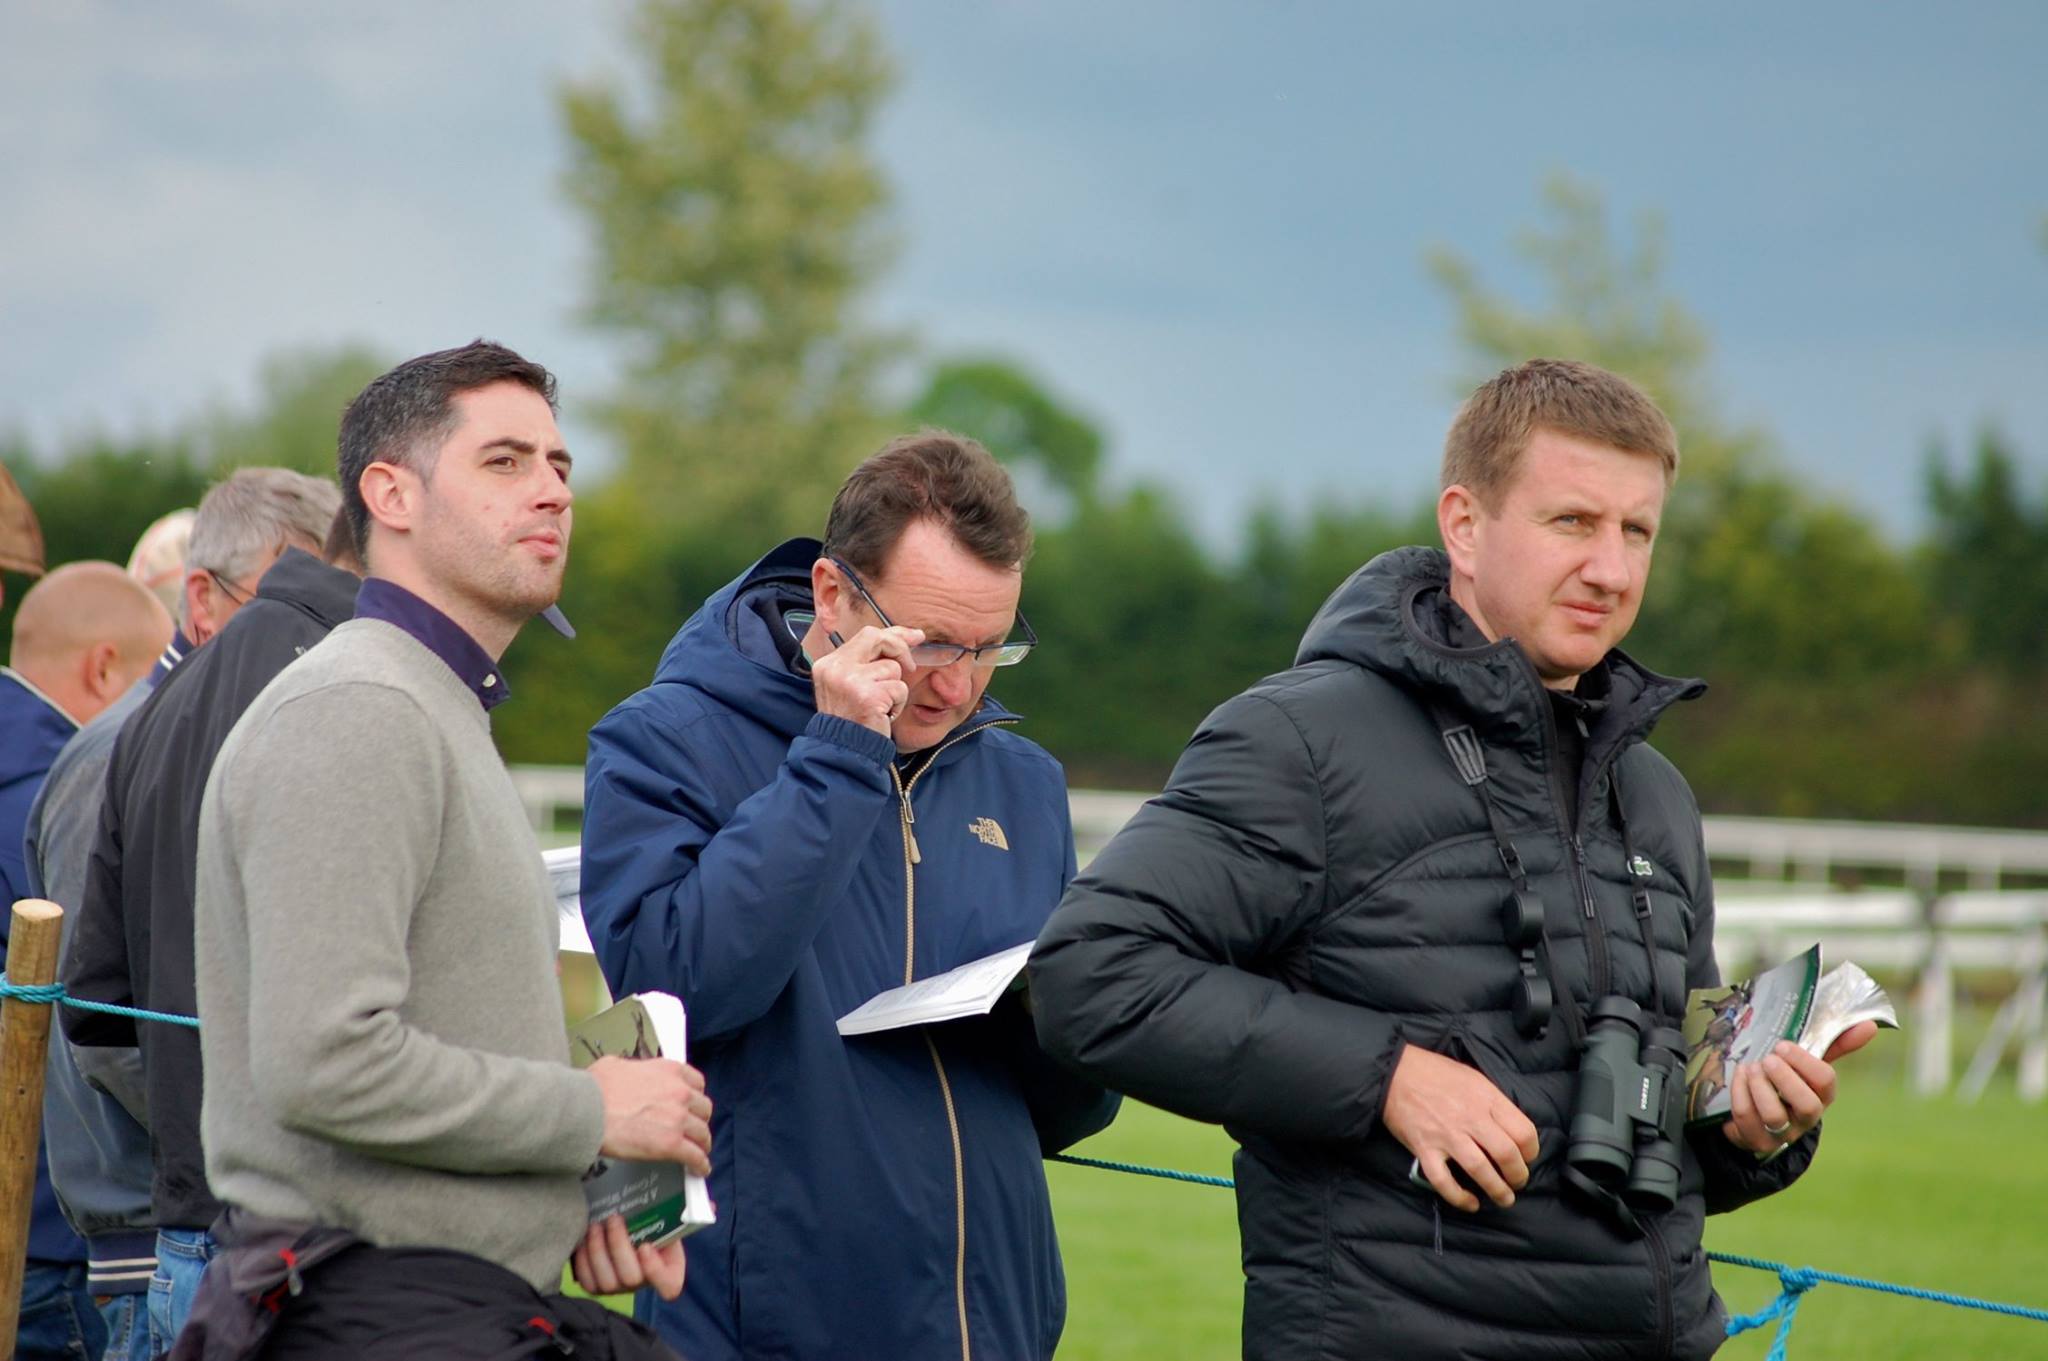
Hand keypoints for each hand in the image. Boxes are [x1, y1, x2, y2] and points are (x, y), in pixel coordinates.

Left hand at [572, 1213, 685, 1300]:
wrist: (633, 1230)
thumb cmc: (653, 1223)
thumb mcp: (668, 1219)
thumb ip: (670, 1214)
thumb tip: (672, 1189)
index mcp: (669, 1272)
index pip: (669, 1286)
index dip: (655, 1270)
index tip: (645, 1246)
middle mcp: (644, 1284)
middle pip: (631, 1278)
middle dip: (618, 1246)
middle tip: (614, 1218)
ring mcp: (620, 1289)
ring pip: (607, 1282)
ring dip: (598, 1251)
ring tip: (595, 1226)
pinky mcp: (598, 1288)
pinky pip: (588, 1282)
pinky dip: (584, 1261)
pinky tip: (584, 1240)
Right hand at [589, 1056, 712, 1175]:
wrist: (585, 1111)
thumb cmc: (594, 1089)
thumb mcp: (617, 1065)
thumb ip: (634, 1068)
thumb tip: (629, 1073)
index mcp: (668, 1070)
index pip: (697, 1083)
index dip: (695, 1097)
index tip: (692, 1106)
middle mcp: (679, 1092)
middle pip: (703, 1109)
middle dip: (698, 1120)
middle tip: (692, 1130)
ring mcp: (677, 1118)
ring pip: (702, 1134)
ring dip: (701, 1143)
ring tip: (698, 1151)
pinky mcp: (671, 1143)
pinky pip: (695, 1156)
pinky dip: (700, 1164)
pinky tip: (699, 1169)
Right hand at [810, 624, 923, 736]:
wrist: (843, 752)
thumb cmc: (852, 720)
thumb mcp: (849, 685)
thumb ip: (868, 662)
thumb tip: (904, 638)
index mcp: (828, 663)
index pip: (866, 635)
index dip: (894, 634)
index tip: (914, 637)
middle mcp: (835, 668)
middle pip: (877, 638)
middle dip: (900, 648)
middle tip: (911, 665)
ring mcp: (850, 680)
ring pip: (892, 668)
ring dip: (895, 688)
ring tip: (881, 706)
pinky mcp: (868, 696)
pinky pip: (899, 688)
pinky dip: (898, 703)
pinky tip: (883, 715)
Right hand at [1383, 1045, 1539, 1211]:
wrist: (1394, 1072)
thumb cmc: (1435, 1072)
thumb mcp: (1473, 1078)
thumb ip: (1493, 1102)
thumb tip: (1511, 1129)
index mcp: (1485, 1098)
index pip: (1523, 1132)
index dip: (1531, 1151)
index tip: (1527, 1157)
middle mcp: (1469, 1117)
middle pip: (1506, 1155)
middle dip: (1519, 1175)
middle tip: (1518, 1181)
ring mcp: (1446, 1135)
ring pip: (1480, 1171)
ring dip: (1498, 1191)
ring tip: (1504, 1198)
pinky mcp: (1424, 1149)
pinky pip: (1443, 1181)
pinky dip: (1460, 1197)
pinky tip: (1471, 1204)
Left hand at [1719, 1022, 1875, 1153]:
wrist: (1756, 1118)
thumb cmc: (1787, 1083)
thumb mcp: (1808, 1064)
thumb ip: (1835, 1045)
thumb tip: (1872, 1026)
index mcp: (1821, 1095)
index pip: (1826, 1081)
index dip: (1804, 1062)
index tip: (1783, 1046)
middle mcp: (1805, 1117)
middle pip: (1807, 1105)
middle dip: (1785, 1078)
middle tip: (1768, 1059)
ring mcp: (1782, 1132)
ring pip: (1774, 1115)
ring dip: (1759, 1086)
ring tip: (1750, 1068)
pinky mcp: (1756, 1138)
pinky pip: (1747, 1118)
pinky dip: (1740, 1092)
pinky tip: (1739, 1075)